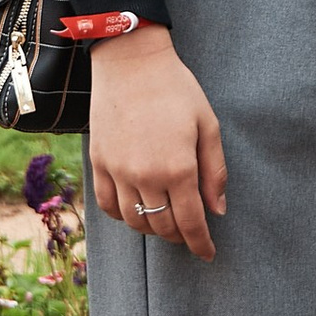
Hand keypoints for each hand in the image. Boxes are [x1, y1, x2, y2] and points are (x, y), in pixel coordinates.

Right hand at [86, 26, 225, 258]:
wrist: (130, 61)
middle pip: (162, 226)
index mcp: (178, 168)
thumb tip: (216, 210)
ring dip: (152, 228)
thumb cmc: (176, 89)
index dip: (201, 244)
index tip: (208, 253)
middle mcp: (145, 175)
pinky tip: (135, 210)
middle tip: (190, 233)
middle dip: (180, 236)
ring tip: (165, 221)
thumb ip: (214, 171)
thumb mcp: (207, 125)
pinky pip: (107, 205)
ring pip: (134, 221)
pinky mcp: (98, 162)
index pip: (191, 223)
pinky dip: (123, 216)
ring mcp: (117, 171)